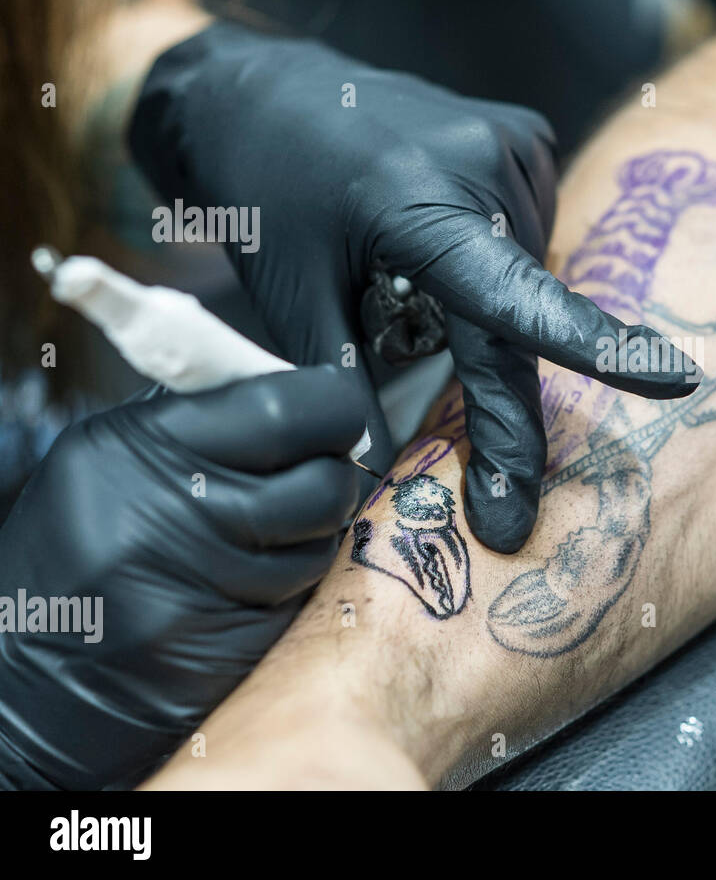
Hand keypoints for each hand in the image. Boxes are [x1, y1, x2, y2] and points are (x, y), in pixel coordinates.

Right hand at [0, 366, 364, 788]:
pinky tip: (250, 585)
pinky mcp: (228, 643)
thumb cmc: (73, 555)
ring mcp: (202, 588)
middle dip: (338, 472)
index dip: (331, 406)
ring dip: (318, 534)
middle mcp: (170, 517)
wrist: (24, 675)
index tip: (336, 407)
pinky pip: (305, 597)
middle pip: (321, 480)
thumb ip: (206, 418)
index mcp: (139, 450)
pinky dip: (295, 586)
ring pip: (323, 542)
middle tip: (321, 469)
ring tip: (268, 535)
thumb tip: (302, 387)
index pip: (284, 409)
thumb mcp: (111, 458)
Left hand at [128, 22, 697, 551]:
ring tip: (405, 270)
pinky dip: (497, 260)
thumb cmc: (266, 191)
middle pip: (519, 317)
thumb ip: (343, 385)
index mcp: (422, 204)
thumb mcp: (288, 296)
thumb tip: (379, 475)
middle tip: (484, 481)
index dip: (596, 350)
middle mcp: (487, 165)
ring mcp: (515, 143)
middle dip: (496, 392)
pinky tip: (439, 234)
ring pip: (527, 278)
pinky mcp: (527, 135)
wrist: (261, 88)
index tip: (673, 384)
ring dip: (486, 310)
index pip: (520, 299)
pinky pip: (530, 232)